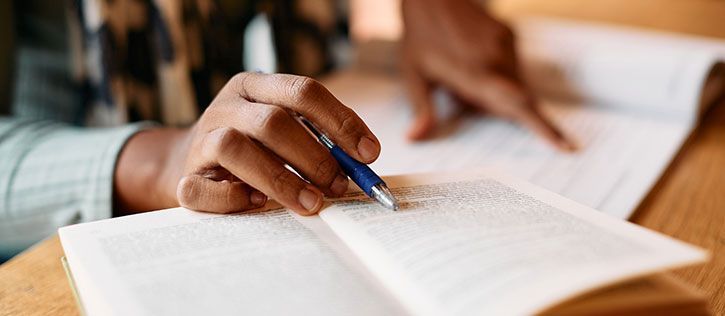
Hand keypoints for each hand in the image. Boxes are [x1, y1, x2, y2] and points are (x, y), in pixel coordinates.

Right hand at [114, 72, 380, 215]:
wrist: (189, 162)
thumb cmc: (254, 148)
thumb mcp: (286, 131)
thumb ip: (321, 140)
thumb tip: (364, 162)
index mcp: (256, 86)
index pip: (303, 91)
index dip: (340, 121)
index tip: (369, 153)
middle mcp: (227, 106)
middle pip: (272, 121)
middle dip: (314, 157)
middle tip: (339, 185)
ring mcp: (202, 139)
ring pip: (235, 148)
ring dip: (280, 179)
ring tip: (311, 203)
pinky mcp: (184, 176)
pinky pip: (202, 187)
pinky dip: (233, 198)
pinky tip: (258, 204)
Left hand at [400, 0, 572, 149]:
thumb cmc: (419, 36)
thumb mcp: (413, 76)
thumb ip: (422, 110)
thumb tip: (415, 138)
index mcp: (475, 75)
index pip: (518, 106)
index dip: (544, 127)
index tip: (565, 146)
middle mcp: (497, 60)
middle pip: (516, 100)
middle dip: (499, 109)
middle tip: (462, 90)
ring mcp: (505, 45)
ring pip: (513, 84)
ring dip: (494, 90)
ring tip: (460, 72)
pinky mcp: (509, 35)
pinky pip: (511, 66)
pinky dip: (497, 74)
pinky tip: (470, 61)